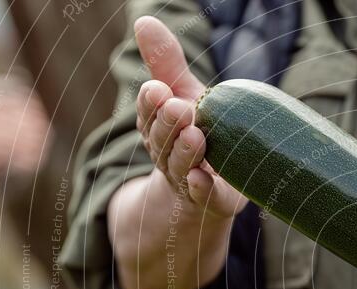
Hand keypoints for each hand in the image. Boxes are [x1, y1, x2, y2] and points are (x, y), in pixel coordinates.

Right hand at [134, 16, 244, 217]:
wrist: (208, 190)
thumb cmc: (197, 133)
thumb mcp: (185, 95)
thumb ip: (167, 63)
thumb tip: (144, 20)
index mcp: (156, 128)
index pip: (148, 113)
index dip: (151, 104)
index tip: (158, 90)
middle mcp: (166, 154)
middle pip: (161, 140)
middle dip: (167, 124)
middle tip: (178, 107)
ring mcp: (186, 180)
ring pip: (179, 166)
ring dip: (185, 152)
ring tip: (196, 136)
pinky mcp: (212, 200)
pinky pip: (204, 197)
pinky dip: (201, 189)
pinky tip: (202, 179)